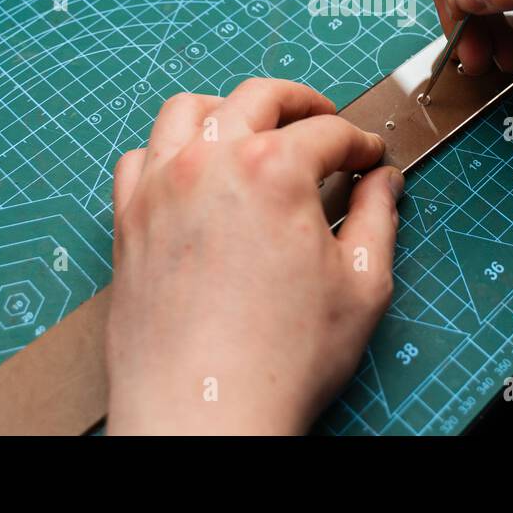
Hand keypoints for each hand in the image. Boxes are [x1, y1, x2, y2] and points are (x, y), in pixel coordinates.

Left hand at [106, 78, 403, 434]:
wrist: (204, 415)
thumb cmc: (280, 361)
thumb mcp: (362, 285)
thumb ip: (379, 219)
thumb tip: (383, 184)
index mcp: (274, 170)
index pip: (329, 132)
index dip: (360, 142)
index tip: (369, 158)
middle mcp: (210, 162)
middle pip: (259, 97)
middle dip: (302, 102)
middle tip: (324, 122)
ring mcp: (161, 187)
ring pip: (189, 110)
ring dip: (228, 109)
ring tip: (252, 129)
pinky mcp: (129, 220)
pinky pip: (140, 157)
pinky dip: (168, 150)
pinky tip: (191, 171)